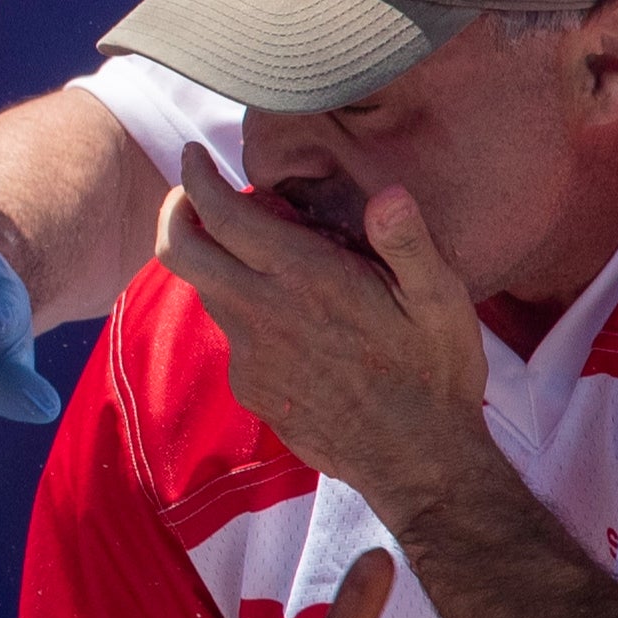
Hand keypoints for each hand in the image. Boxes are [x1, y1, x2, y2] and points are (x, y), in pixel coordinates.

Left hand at [158, 146, 489, 517]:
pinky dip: (243, 307)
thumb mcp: (441, 302)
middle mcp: (262, 312)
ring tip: (255, 249)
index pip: (220, 214)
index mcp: (305, 279)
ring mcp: (250, 353)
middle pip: (179, 249)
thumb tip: (387, 193)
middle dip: (176, 210)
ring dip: (214, 260)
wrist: (418, 462)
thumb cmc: (435, 374)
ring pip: (205, 290)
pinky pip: (232, 334)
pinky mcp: (250, 386)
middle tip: (193, 192)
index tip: (195, 155)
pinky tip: (284, 311)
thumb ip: (408, 243)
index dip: (197, 177)